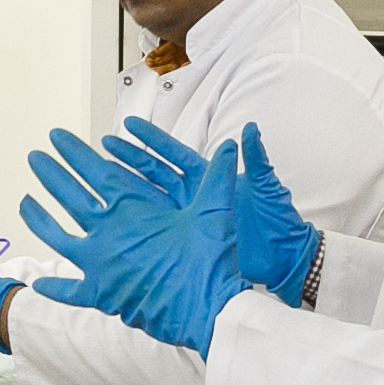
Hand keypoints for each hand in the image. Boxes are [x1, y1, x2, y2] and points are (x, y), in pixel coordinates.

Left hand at [20, 126, 249, 356]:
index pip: (94, 171)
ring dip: (39, 217)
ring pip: (58, 237)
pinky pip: (71, 292)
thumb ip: (217, 175)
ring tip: (24, 201)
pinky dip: (53, 287)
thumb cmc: (210, 259)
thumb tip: (230, 145)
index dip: (74, 151)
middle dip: (51, 174)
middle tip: (35, 157)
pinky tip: (36, 282)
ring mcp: (100, 266)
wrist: (207, 311)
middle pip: (69, 197)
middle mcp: (107, 234)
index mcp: (130, 209)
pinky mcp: (103, 296)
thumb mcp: (216, 211)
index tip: (56, 137)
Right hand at [108, 118, 322, 295]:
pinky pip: (156, 231)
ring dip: (124, 191)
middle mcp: (195, 196)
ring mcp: (189, 219)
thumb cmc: (279, 221)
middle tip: (103, 146)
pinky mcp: (187, 241)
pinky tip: (112, 222)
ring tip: (98, 179)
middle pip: (153, 174)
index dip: (152, 139)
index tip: (130, 125)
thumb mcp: (266, 186)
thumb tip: (250, 129)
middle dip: (128, 160)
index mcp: (210, 178)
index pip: (174, 153)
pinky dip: (136, 224)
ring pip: (148, 201)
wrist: (285, 259)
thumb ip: (256, 158)